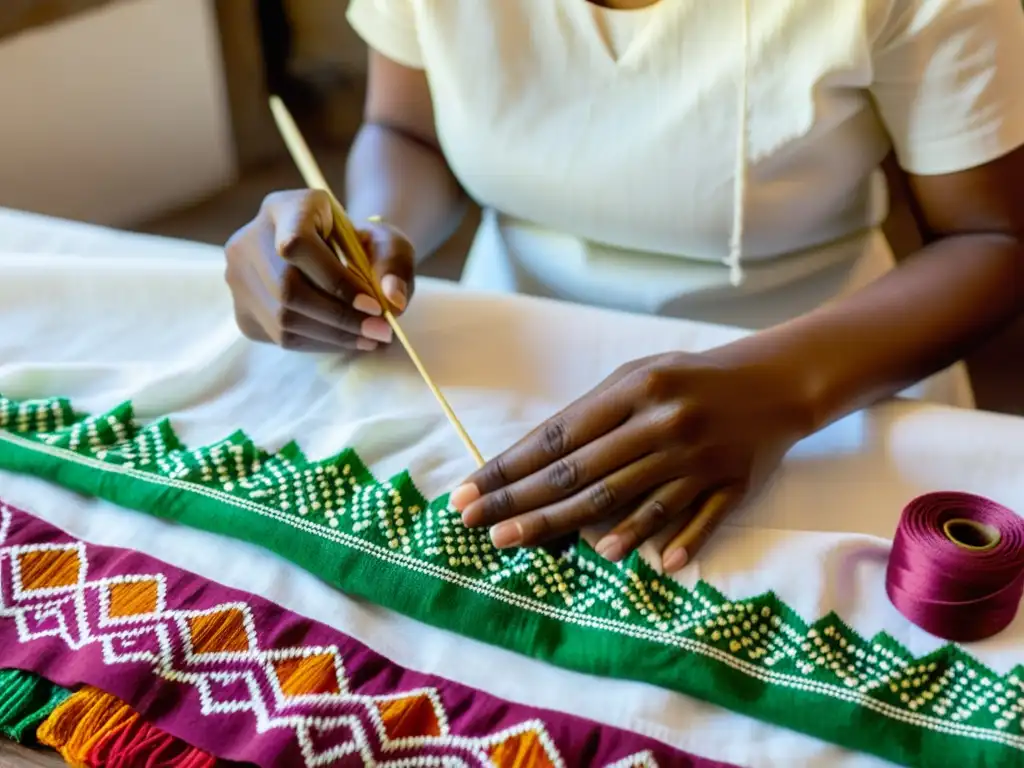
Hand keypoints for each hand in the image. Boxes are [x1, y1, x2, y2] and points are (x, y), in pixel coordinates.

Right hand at [225, 189, 414, 351]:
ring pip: (282, 318)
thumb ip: (395, 263)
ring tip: (369, 339)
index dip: (335, 280)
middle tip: (380, 332)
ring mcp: (238, 276)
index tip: (373, 305)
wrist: (332, 254)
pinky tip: (345, 339)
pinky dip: (318, 342)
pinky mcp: (242, 309)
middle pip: (287, 288)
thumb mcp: (387, 242)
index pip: (296, 244)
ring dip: (332, 336)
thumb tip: (393, 300)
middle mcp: (249, 239)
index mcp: (285, 208)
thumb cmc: (361, 244)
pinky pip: (279, 335)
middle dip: (340, 317)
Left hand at [450, 350, 812, 571]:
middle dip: (522, 502)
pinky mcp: (731, 485)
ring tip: (524, 544)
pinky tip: (620, 557)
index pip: (558, 436)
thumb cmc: (691, 378)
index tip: (469, 491)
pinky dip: (663, 540)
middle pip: (581, 474)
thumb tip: (537, 458)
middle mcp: (663, 424)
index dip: (509, 467)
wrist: (777, 381)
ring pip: (627, 499)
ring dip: (572, 527)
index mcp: (635, 390)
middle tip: (479, 527)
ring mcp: (698, 458)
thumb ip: (593, 413)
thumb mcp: (640, 375)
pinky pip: (694, 519)